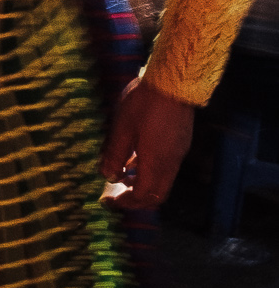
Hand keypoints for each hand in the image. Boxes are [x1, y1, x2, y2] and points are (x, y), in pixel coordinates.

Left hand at [99, 77, 192, 210]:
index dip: (125, 203)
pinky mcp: (180, 143)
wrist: (174, 83)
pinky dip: (149, 171)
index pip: (143, 196)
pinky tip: (134, 158)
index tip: (107, 201)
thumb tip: (108, 176)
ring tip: (121, 175)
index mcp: (156, 163)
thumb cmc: (144, 105)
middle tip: (115, 195)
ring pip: (162, 181)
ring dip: (142, 184)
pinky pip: (166, 167)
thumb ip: (114, 155)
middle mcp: (171, 163)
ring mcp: (178, 153)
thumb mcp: (121, 129)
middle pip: (157, 194)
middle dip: (135, 199)